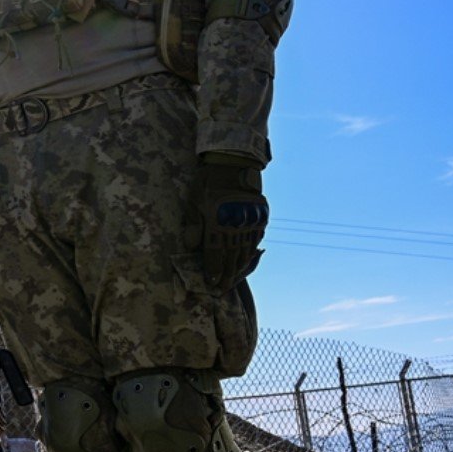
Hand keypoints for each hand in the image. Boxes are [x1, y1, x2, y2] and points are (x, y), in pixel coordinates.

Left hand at [190, 155, 267, 290]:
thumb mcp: (193, 202)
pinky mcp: (260, 216)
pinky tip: (249, 259)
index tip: (212, 284)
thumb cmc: (207, 182)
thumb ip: (194, 226)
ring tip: (235, 278)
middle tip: (223, 289)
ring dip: (240, 267)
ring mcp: (250, 222)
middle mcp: (236, 227)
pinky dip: (252, 252)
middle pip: (232, 258)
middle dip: (227, 276)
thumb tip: (192, 248)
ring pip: (246, 251)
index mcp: (217, 225)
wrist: (234, 163)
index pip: (215, 255)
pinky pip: (256, 239)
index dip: (213, 271)